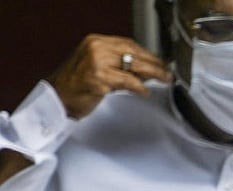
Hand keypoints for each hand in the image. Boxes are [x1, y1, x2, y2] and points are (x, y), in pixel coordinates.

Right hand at [47, 34, 171, 118]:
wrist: (56, 99)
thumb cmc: (76, 86)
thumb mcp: (98, 67)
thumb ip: (119, 64)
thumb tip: (147, 70)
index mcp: (95, 42)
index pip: (129, 44)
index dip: (147, 54)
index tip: (160, 62)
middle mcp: (96, 48)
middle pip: (134, 54)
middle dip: (154, 64)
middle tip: (167, 73)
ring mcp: (96, 62)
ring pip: (134, 66)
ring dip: (153, 74)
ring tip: (164, 80)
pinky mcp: (98, 78)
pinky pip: (127, 81)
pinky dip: (139, 87)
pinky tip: (144, 92)